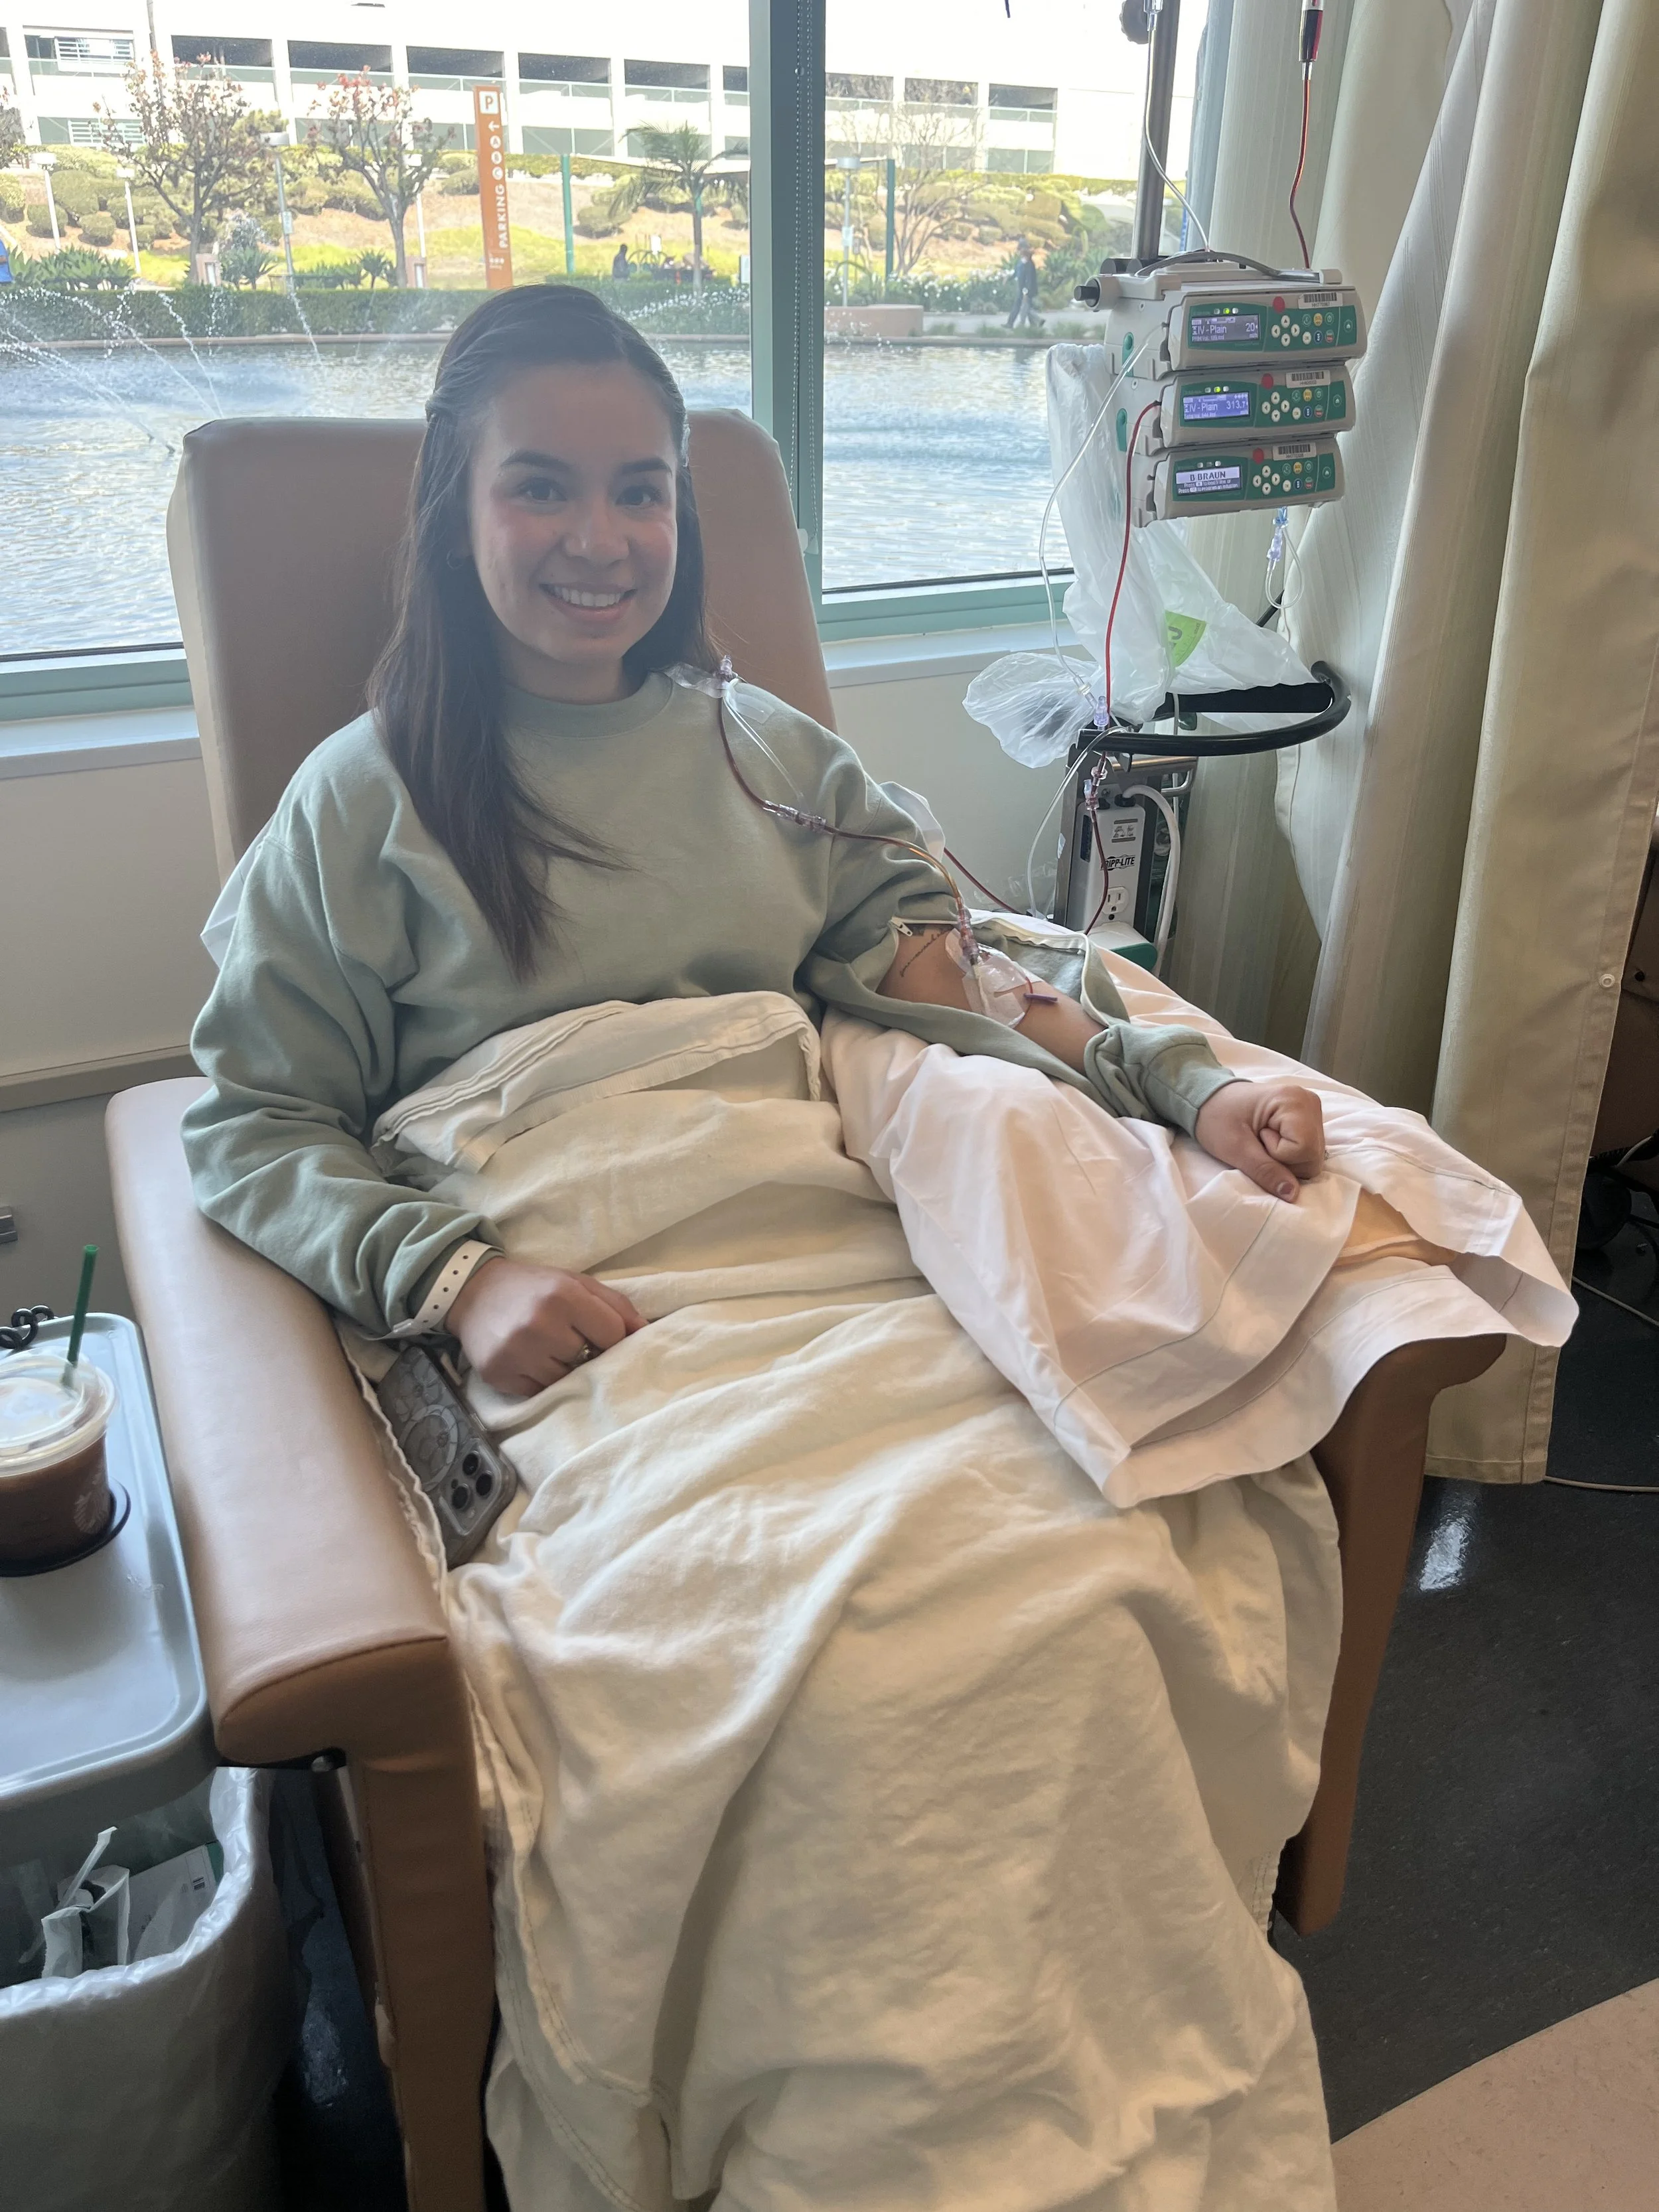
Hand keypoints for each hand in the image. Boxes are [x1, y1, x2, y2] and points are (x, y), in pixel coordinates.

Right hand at [448, 1256, 645, 1396]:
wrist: (474, 1292)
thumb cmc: (535, 1287)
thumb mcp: (576, 1283)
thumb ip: (616, 1305)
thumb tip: (649, 1332)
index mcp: (563, 1296)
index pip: (613, 1335)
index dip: (612, 1337)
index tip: (600, 1334)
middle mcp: (539, 1325)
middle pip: (590, 1361)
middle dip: (587, 1353)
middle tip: (571, 1340)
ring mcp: (517, 1353)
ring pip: (565, 1381)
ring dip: (564, 1369)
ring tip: (549, 1349)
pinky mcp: (499, 1375)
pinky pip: (539, 1393)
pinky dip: (540, 1381)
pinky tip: (531, 1360)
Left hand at [1192, 1079, 1325, 1201]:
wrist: (1210, 1100)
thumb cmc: (1217, 1118)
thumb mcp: (1235, 1148)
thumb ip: (1265, 1171)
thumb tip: (1293, 1194)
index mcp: (1294, 1100)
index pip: (1304, 1149)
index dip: (1279, 1156)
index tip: (1257, 1139)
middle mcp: (1309, 1102)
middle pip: (1313, 1156)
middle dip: (1285, 1162)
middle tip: (1259, 1144)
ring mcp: (1311, 1110)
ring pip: (1312, 1156)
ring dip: (1287, 1160)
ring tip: (1263, 1141)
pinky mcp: (1308, 1118)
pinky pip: (1309, 1150)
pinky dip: (1290, 1154)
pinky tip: (1273, 1140)